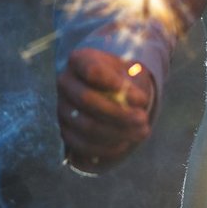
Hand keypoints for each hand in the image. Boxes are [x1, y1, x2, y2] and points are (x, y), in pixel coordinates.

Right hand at [58, 47, 154, 172]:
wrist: (105, 88)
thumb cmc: (119, 75)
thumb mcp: (127, 70)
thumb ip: (132, 82)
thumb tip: (137, 101)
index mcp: (79, 60)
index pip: (92, 70)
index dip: (114, 84)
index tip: (140, 96)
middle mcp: (65, 82)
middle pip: (87, 100)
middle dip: (119, 113)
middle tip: (144, 118)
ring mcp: (62, 108)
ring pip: (86, 125)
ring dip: (117, 132)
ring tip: (142, 132)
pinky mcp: (66, 130)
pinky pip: (82, 145)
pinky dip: (106, 148)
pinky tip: (126, 144)